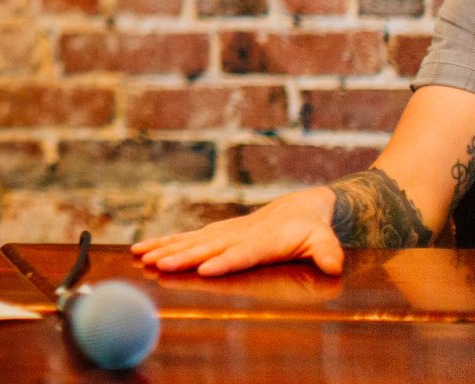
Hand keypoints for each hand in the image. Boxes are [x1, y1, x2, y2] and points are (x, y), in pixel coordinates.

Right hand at [131, 187, 344, 275]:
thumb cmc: (312, 228)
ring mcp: (224, 233)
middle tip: (158, 265)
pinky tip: (143, 250)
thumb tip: (333, 265)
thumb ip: (327, 252)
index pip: (242, 253)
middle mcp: (238, 234)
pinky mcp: (215, 234)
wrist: (299, 207)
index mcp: (263, 240)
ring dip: (165, 249)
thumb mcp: (325, 240)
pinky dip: (163, 244)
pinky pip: (186, 239)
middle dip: (182, 257)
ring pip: (190, 241)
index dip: (224, 261)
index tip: (204, 269)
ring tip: (141, 257)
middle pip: (207, 247)